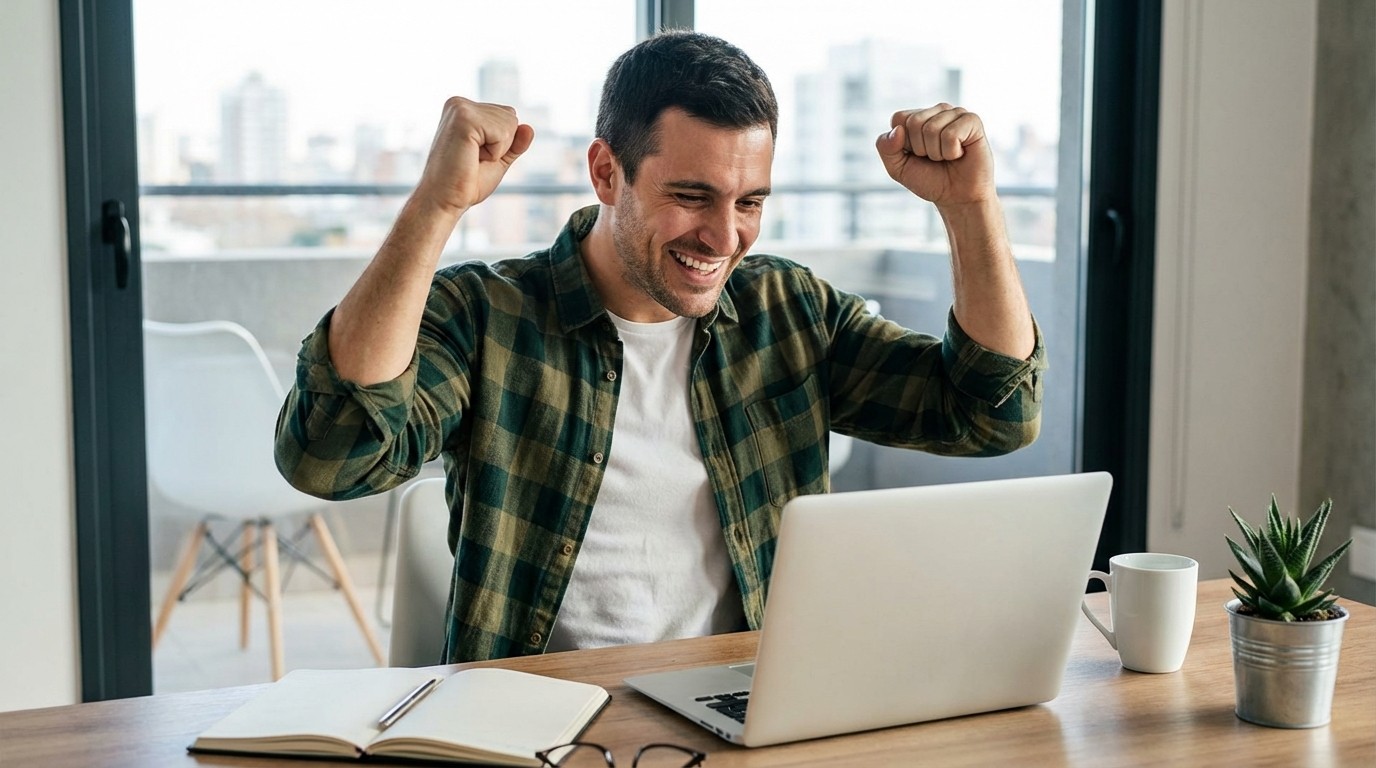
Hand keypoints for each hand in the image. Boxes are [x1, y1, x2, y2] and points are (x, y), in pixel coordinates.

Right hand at [416, 97, 534, 216]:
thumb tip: (529, 128)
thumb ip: (514, 143)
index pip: (508, 115)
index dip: (502, 143)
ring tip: (471, 158)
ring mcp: (460, 108)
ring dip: (497, 149)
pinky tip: (472, 157)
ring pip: (510, 122)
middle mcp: (459, 103)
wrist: (444, 201)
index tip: (476, 156)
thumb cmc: (466, 183)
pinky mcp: (463, 118)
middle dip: (501, 145)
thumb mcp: (497, 160)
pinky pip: (503, 132)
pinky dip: (495, 152)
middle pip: (511, 116)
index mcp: (463, 109)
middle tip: (473, 159)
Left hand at [875, 104, 995, 206]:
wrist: (957, 198)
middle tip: (934, 158)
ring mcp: (955, 113)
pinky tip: (960, 154)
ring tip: (947, 157)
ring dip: (937, 152)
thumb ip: (886, 148)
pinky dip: (951, 152)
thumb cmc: (929, 180)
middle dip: (921, 148)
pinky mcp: (972, 121)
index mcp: (918, 117)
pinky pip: (951, 134)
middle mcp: (937, 111)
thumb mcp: (897, 168)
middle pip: (914, 122)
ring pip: (931, 129)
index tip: (917, 155)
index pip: (899, 118)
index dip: (904, 144)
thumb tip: (898, 129)